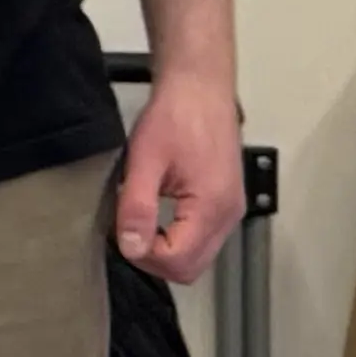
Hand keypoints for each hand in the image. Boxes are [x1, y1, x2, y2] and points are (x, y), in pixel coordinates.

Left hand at [116, 66, 244, 286]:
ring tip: (140, 221)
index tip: (123, 231)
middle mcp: (229, 215)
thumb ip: (137, 207)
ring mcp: (232, 210)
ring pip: (198, 257)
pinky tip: (158, 216)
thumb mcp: (145, 161)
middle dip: (155, 260)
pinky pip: (204, 239)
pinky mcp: (227, 203)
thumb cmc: (175, 116)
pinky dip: (179, 238)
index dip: (145, 256)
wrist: (200, 88)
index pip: (178, 262)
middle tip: (128, 231)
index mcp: (212, 207)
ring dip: (167, 250)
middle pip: (191, 268)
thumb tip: (131, 247)